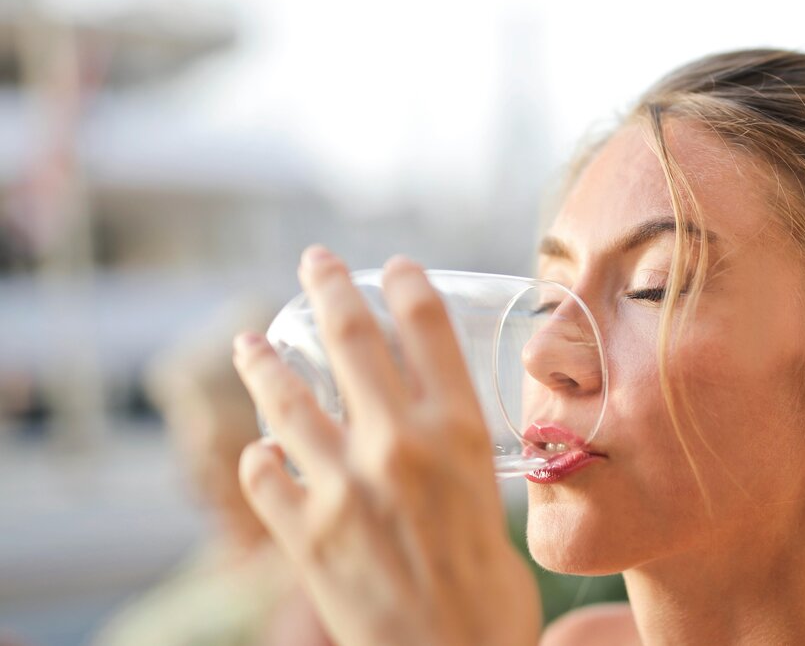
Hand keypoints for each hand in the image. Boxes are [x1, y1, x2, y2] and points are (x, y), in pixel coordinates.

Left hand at [233, 246, 541, 644]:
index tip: (393, 267)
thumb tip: (432, 447)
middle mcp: (400, 445)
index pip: (428, 328)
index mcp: (461, 435)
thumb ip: (458, 469)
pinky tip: (258, 453)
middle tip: (313, 263)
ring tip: (247, 345)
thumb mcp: (496, 511)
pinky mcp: (303, 533)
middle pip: (352, 337)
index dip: (406, 284)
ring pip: (286, 398)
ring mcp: (343, 486)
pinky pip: (261, 475)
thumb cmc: (491, 602)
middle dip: (327, 286)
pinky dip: (256, 460)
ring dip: (262, 364)